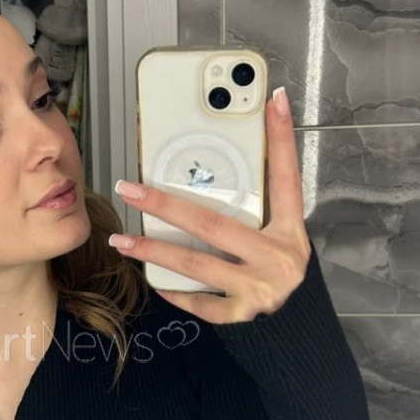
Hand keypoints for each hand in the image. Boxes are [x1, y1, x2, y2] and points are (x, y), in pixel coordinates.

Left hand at [109, 87, 311, 324]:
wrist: (297, 319)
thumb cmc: (278, 267)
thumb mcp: (282, 232)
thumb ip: (263, 199)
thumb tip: (250, 143)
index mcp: (290, 230)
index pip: (285, 177)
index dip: (280, 138)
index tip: (271, 100)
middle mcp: (278, 258)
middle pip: (213, 225)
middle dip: (166, 205)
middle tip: (131, 190)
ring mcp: (260, 288)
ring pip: (196, 264)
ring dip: (154, 250)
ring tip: (122, 240)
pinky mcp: (243, 313)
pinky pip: (201, 301)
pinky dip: (176, 292)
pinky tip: (153, 280)